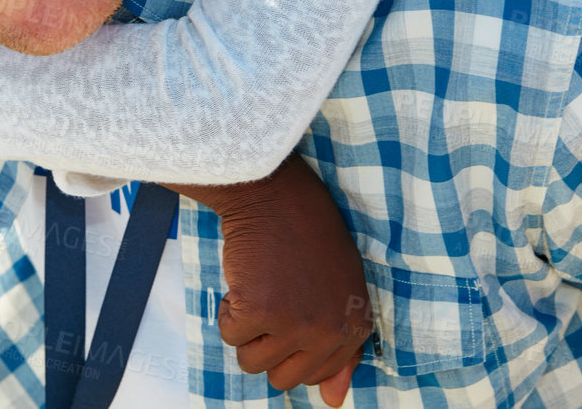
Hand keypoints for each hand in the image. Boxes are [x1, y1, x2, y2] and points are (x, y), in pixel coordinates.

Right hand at [209, 157, 372, 402]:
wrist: (277, 195)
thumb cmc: (307, 237)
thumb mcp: (338, 290)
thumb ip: (340, 348)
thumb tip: (334, 403)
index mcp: (353, 327)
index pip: (317, 374)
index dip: (293, 345)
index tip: (292, 311)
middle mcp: (328, 331)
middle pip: (282, 377)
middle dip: (268, 343)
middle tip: (275, 298)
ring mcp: (294, 323)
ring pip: (252, 362)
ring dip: (247, 328)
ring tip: (261, 287)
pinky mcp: (259, 311)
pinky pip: (230, 335)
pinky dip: (228, 310)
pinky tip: (247, 278)